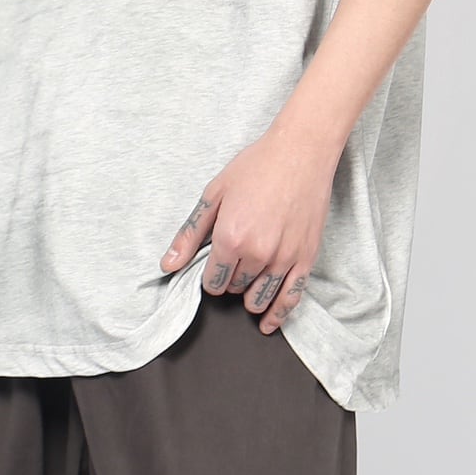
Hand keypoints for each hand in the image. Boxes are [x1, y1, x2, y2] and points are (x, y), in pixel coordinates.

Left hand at [159, 129, 334, 333]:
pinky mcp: (306, 258)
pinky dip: (278, 313)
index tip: (214, 265)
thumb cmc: (256, 167)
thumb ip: (191, 233)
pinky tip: (269, 322)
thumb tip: (168, 265)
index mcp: (231, 237)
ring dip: (249, 296)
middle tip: (234, 260)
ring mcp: (285, 258)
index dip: (209, 276)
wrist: (301, 152)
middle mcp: (258, 253)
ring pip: (259, 297)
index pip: (212, 280)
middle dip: (229, 280)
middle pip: (234, 288)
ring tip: (246, 285)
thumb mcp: (215, 193)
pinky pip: (291, 297)